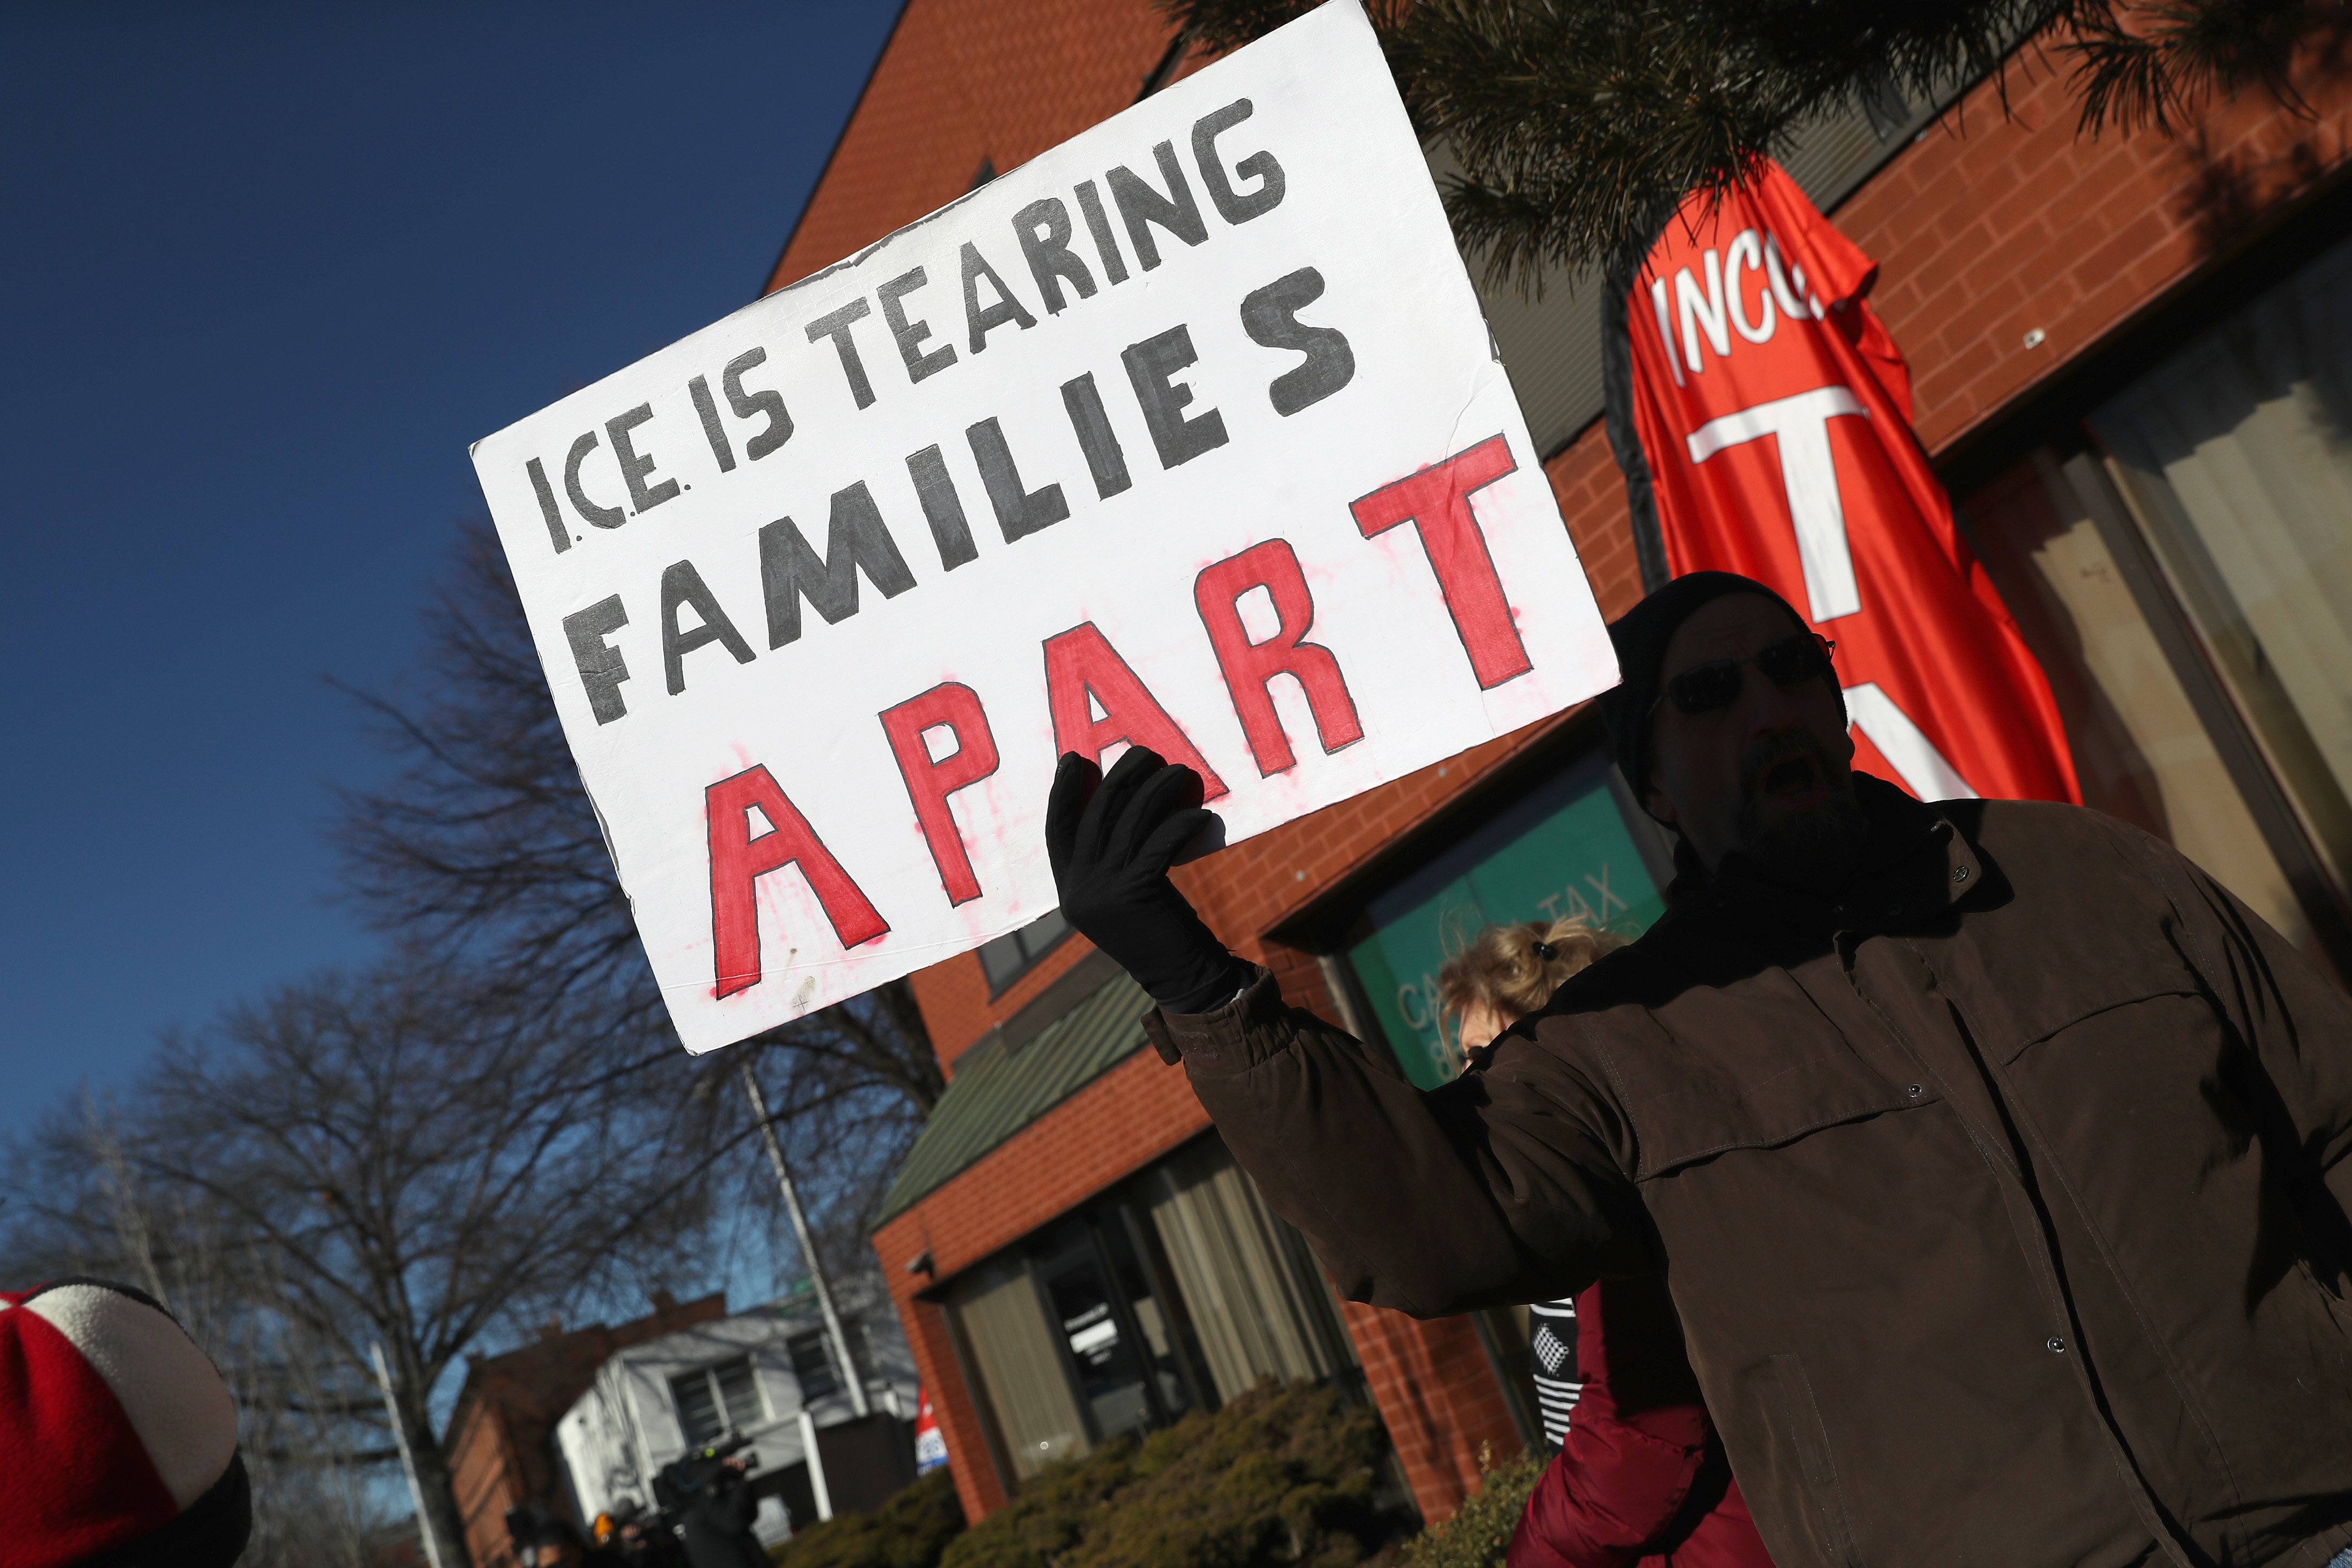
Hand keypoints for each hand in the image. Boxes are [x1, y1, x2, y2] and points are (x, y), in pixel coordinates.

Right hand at [1045, 748, 1245, 1012]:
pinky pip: (1160, 840)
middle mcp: (1078, 890)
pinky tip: (1200, 814)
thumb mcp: (1125, 896)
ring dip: (1157, 790)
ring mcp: (1103, 891)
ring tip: (1179, 774)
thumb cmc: (1160, 932)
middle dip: (1121, 777)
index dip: (1062, 792)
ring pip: (1130, 821)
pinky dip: (1181, 821)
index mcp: (1069, 891)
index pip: (1056, 830)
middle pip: (1096, 814)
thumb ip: (1113, 862)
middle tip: (1145, 753)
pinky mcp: (1135, 892)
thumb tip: (1126, 801)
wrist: (1181, 979)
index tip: (1073, 758)